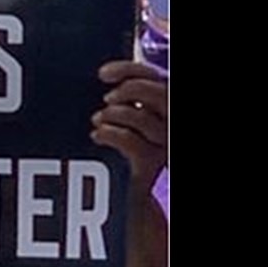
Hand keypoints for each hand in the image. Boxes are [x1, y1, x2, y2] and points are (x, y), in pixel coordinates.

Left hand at [93, 61, 166, 184]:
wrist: (135, 196)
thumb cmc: (126, 154)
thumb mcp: (127, 122)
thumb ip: (124, 101)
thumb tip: (102, 79)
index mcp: (164, 106)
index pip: (153, 76)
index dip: (129, 70)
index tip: (102, 74)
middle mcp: (170, 121)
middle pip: (158, 92)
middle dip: (129, 90)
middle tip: (107, 99)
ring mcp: (165, 143)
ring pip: (144, 116)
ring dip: (114, 114)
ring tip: (98, 120)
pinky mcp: (153, 163)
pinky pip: (131, 141)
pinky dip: (110, 133)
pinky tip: (97, 135)